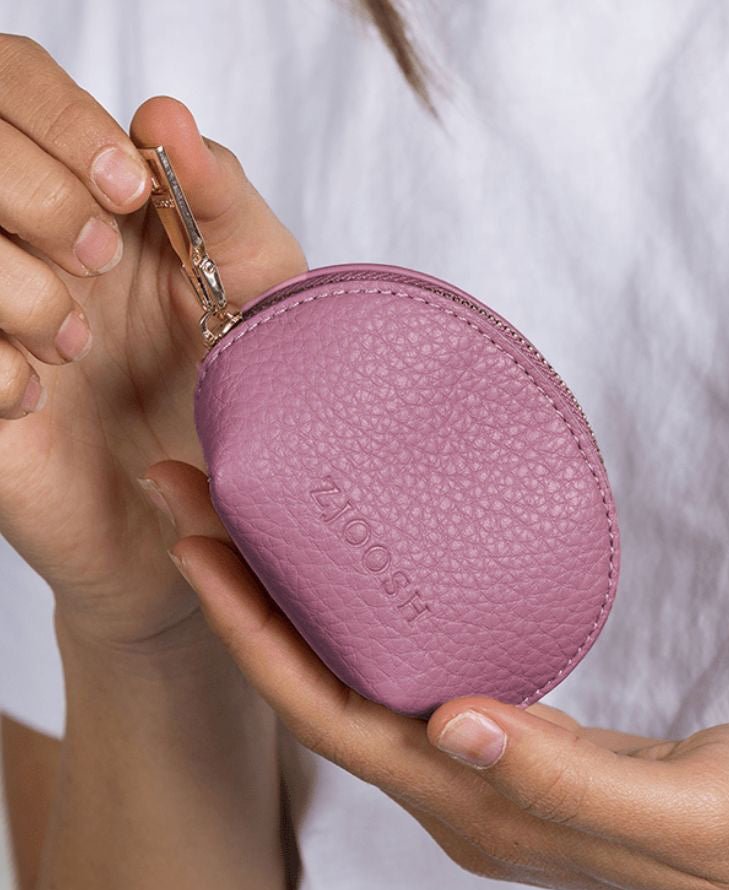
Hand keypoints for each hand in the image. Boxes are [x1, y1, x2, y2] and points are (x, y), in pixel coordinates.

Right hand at [0, 35, 306, 648]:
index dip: (59, 119)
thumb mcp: (263, 295)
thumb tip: (163, 114)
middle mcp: (24, 242)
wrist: (209, 528)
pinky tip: (35, 401)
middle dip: (39, 193)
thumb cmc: (242, 401)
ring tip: (77, 346)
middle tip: (102, 261)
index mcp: (89, 197)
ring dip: (18, 284)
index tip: (131, 191)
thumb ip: (225, 203)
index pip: (16, 82)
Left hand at [137, 458, 728, 889]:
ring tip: (246, 526)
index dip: (257, 637)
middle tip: (189, 504)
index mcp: (488, 814)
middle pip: (323, 691)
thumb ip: (563, 775)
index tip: (198, 549)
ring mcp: (491, 771)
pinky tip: (354, 580)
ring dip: (293, 608)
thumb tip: (455, 722)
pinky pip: (412, 675)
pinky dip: (364, 621)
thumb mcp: (681, 808)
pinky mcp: (523, 743)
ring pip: (360, 681)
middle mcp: (468, 795)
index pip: (335, 719)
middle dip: (245, 603)